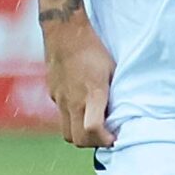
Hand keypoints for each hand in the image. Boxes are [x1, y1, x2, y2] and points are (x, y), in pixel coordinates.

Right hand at [41, 10, 117, 146]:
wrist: (64, 31)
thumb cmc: (94, 49)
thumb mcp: (112, 71)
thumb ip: (114, 94)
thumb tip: (121, 113)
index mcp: (92, 94)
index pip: (93, 130)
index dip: (105, 140)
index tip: (114, 137)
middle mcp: (73, 101)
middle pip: (77, 139)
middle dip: (92, 143)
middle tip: (104, 136)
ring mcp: (60, 99)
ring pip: (66, 132)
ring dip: (79, 134)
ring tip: (93, 126)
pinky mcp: (52, 94)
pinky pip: (61, 115)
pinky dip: (72, 118)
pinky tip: (81, 106)